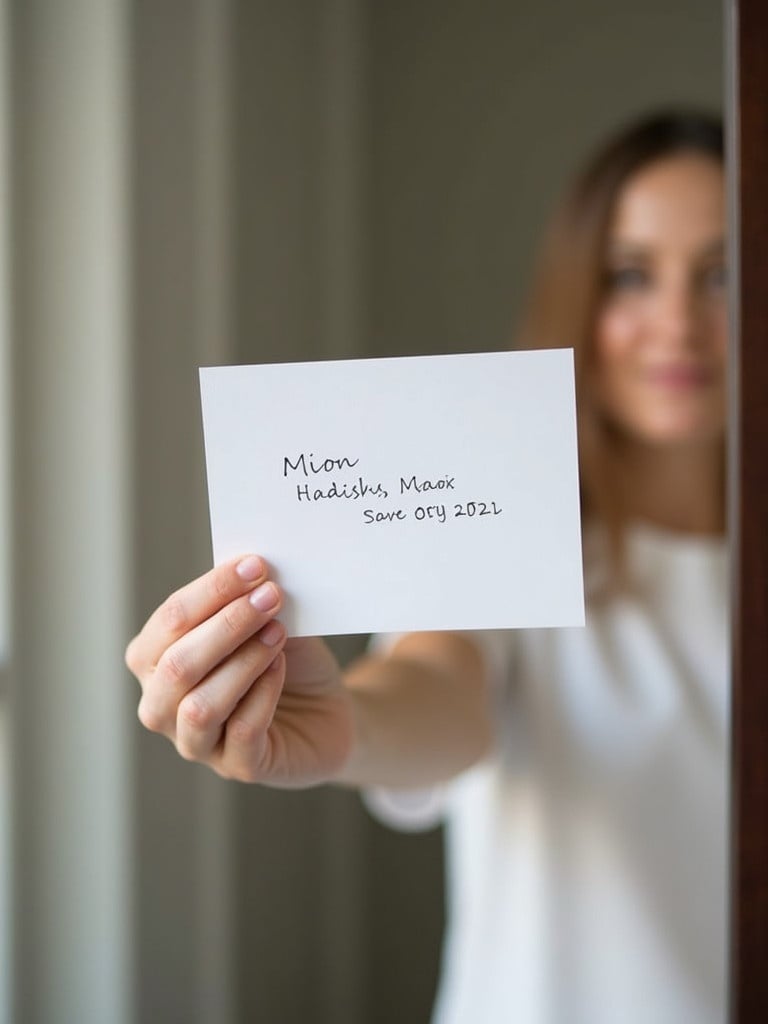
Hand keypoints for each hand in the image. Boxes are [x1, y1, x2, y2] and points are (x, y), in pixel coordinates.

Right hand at [125, 555, 353, 786]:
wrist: (327, 711)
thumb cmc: (286, 661)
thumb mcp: (268, 623)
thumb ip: (251, 602)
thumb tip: (253, 570)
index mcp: (156, 660)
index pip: (169, 621)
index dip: (211, 589)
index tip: (255, 565)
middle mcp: (163, 705)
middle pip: (176, 666)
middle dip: (225, 625)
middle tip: (269, 596)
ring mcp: (196, 743)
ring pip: (200, 706)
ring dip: (243, 661)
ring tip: (277, 632)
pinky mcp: (237, 767)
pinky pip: (240, 732)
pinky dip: (262, 694)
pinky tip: (280, 667)